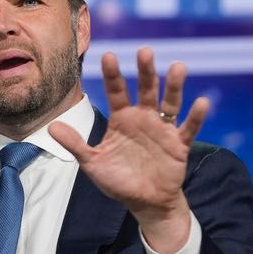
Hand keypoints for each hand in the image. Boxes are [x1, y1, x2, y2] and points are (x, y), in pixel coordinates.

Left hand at [48, 47, 208, 253]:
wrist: (145, 202)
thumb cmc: (118, 180)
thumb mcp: (93, 163)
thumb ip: (76, 144)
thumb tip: (51, 127)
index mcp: (122, 119)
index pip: (116, 92)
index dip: (113, 75)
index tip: (108, 55)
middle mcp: (143, 118)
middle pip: (146, 90)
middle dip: (145, 71)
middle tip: (144, 51)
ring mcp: (163, 129)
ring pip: (170, 103)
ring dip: (173, 86)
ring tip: (177, 67)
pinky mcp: (179, 145)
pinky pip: (188, 128)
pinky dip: (195, 117)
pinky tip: (201, 102)